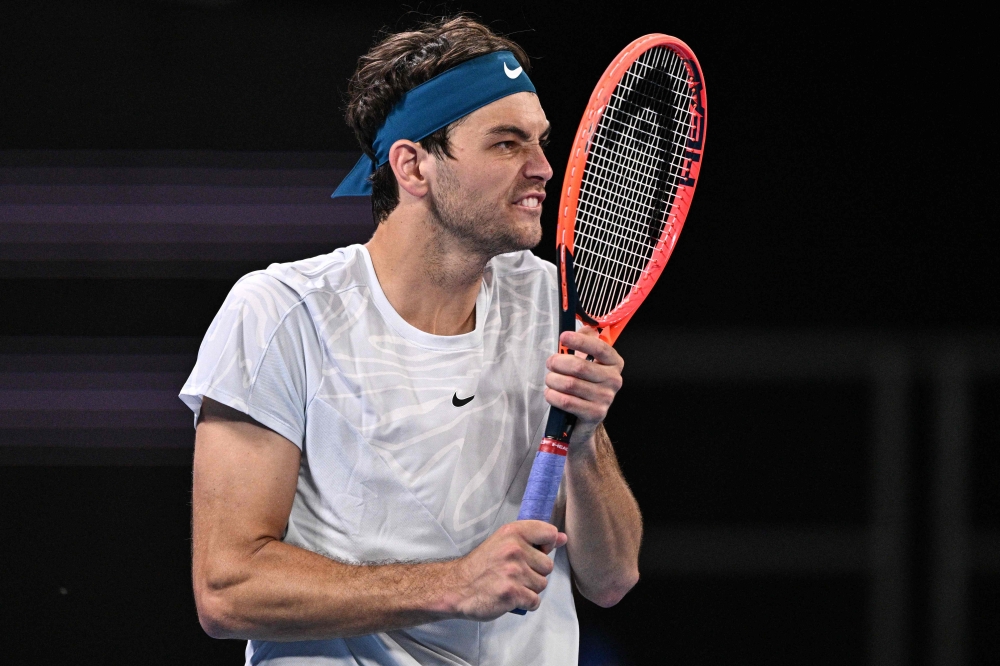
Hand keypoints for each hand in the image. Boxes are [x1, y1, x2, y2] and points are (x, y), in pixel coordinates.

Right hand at [449, 521, 566, 618]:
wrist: (458, 586)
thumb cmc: (483, 564)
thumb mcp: (504, 541)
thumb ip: (534, 538)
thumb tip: (563, 538)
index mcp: (513, 532)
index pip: (549, 533)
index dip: (546, 546)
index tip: (532, 553)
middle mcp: (514, 549)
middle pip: (548, 565)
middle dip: (535, 573)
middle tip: (514, 573)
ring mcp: (514, 572)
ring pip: (542, 584)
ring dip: (530, 589)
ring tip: (511, 585)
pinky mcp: (512, 593)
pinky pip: (535, 601)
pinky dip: (525, 603)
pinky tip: (511, 597)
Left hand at [544, 328, 623, 448]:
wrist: (584, 418)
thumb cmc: (584, 384)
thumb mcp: (587, 361)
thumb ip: (586, 341)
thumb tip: (583, 328)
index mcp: (614, 363)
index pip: (599, 348)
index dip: (580, 341)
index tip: (563, 337)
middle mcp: (614, 380)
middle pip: (579, 366)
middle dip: (558, 363)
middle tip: (550, 363)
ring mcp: (606, 398)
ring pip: (570, 384)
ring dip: (553, 380)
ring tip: (550, 380)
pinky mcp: (595, 414)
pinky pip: (567, 401)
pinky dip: (553, 396)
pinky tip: (551, 393)